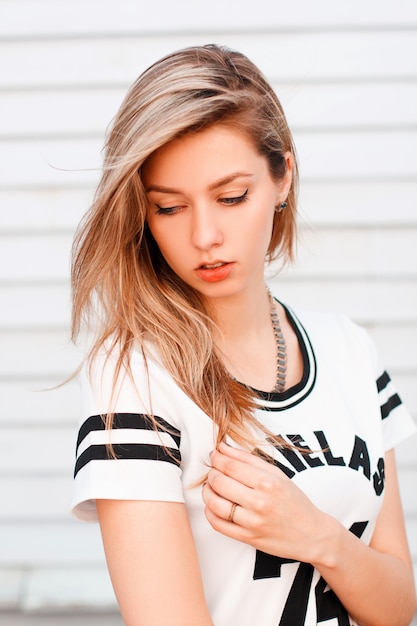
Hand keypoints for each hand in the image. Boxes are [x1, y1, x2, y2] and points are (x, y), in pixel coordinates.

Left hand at [202, 442, 327, 563]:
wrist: (312, 534)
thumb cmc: (294, 501)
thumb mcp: (276, 474)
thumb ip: (248, 459)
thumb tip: (222, 447)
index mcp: (267, 482)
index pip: (230, 465)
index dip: (216, 458)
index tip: (214, 455)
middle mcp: (259, 502)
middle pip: (219, 482)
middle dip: (211, 473)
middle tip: (214, 470)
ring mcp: (252, 522)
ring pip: (214, 503)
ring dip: (207, 492)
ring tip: (211, 487)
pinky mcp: (247, 539)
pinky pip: (218, 524)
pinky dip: (210, 512)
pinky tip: (214, 505)